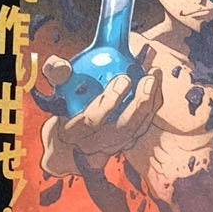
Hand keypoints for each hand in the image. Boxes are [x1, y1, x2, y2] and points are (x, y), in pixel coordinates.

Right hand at [39, 57, 162, 172]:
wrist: (69, 141)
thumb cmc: (64, 107)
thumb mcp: (57, 89)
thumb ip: (56, 74)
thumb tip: (61, 65)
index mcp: (73, 130)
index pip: (92, 121)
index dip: (110, 101)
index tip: (123, 79)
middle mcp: (94, 143)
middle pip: (121, 128)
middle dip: (138, 104)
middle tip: (147, 78)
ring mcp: (111, 146)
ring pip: (136, 129)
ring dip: (149, 102)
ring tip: (154, 75)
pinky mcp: (124, 143)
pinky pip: (142, 126)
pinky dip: (151, 105)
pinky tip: (155, 83)